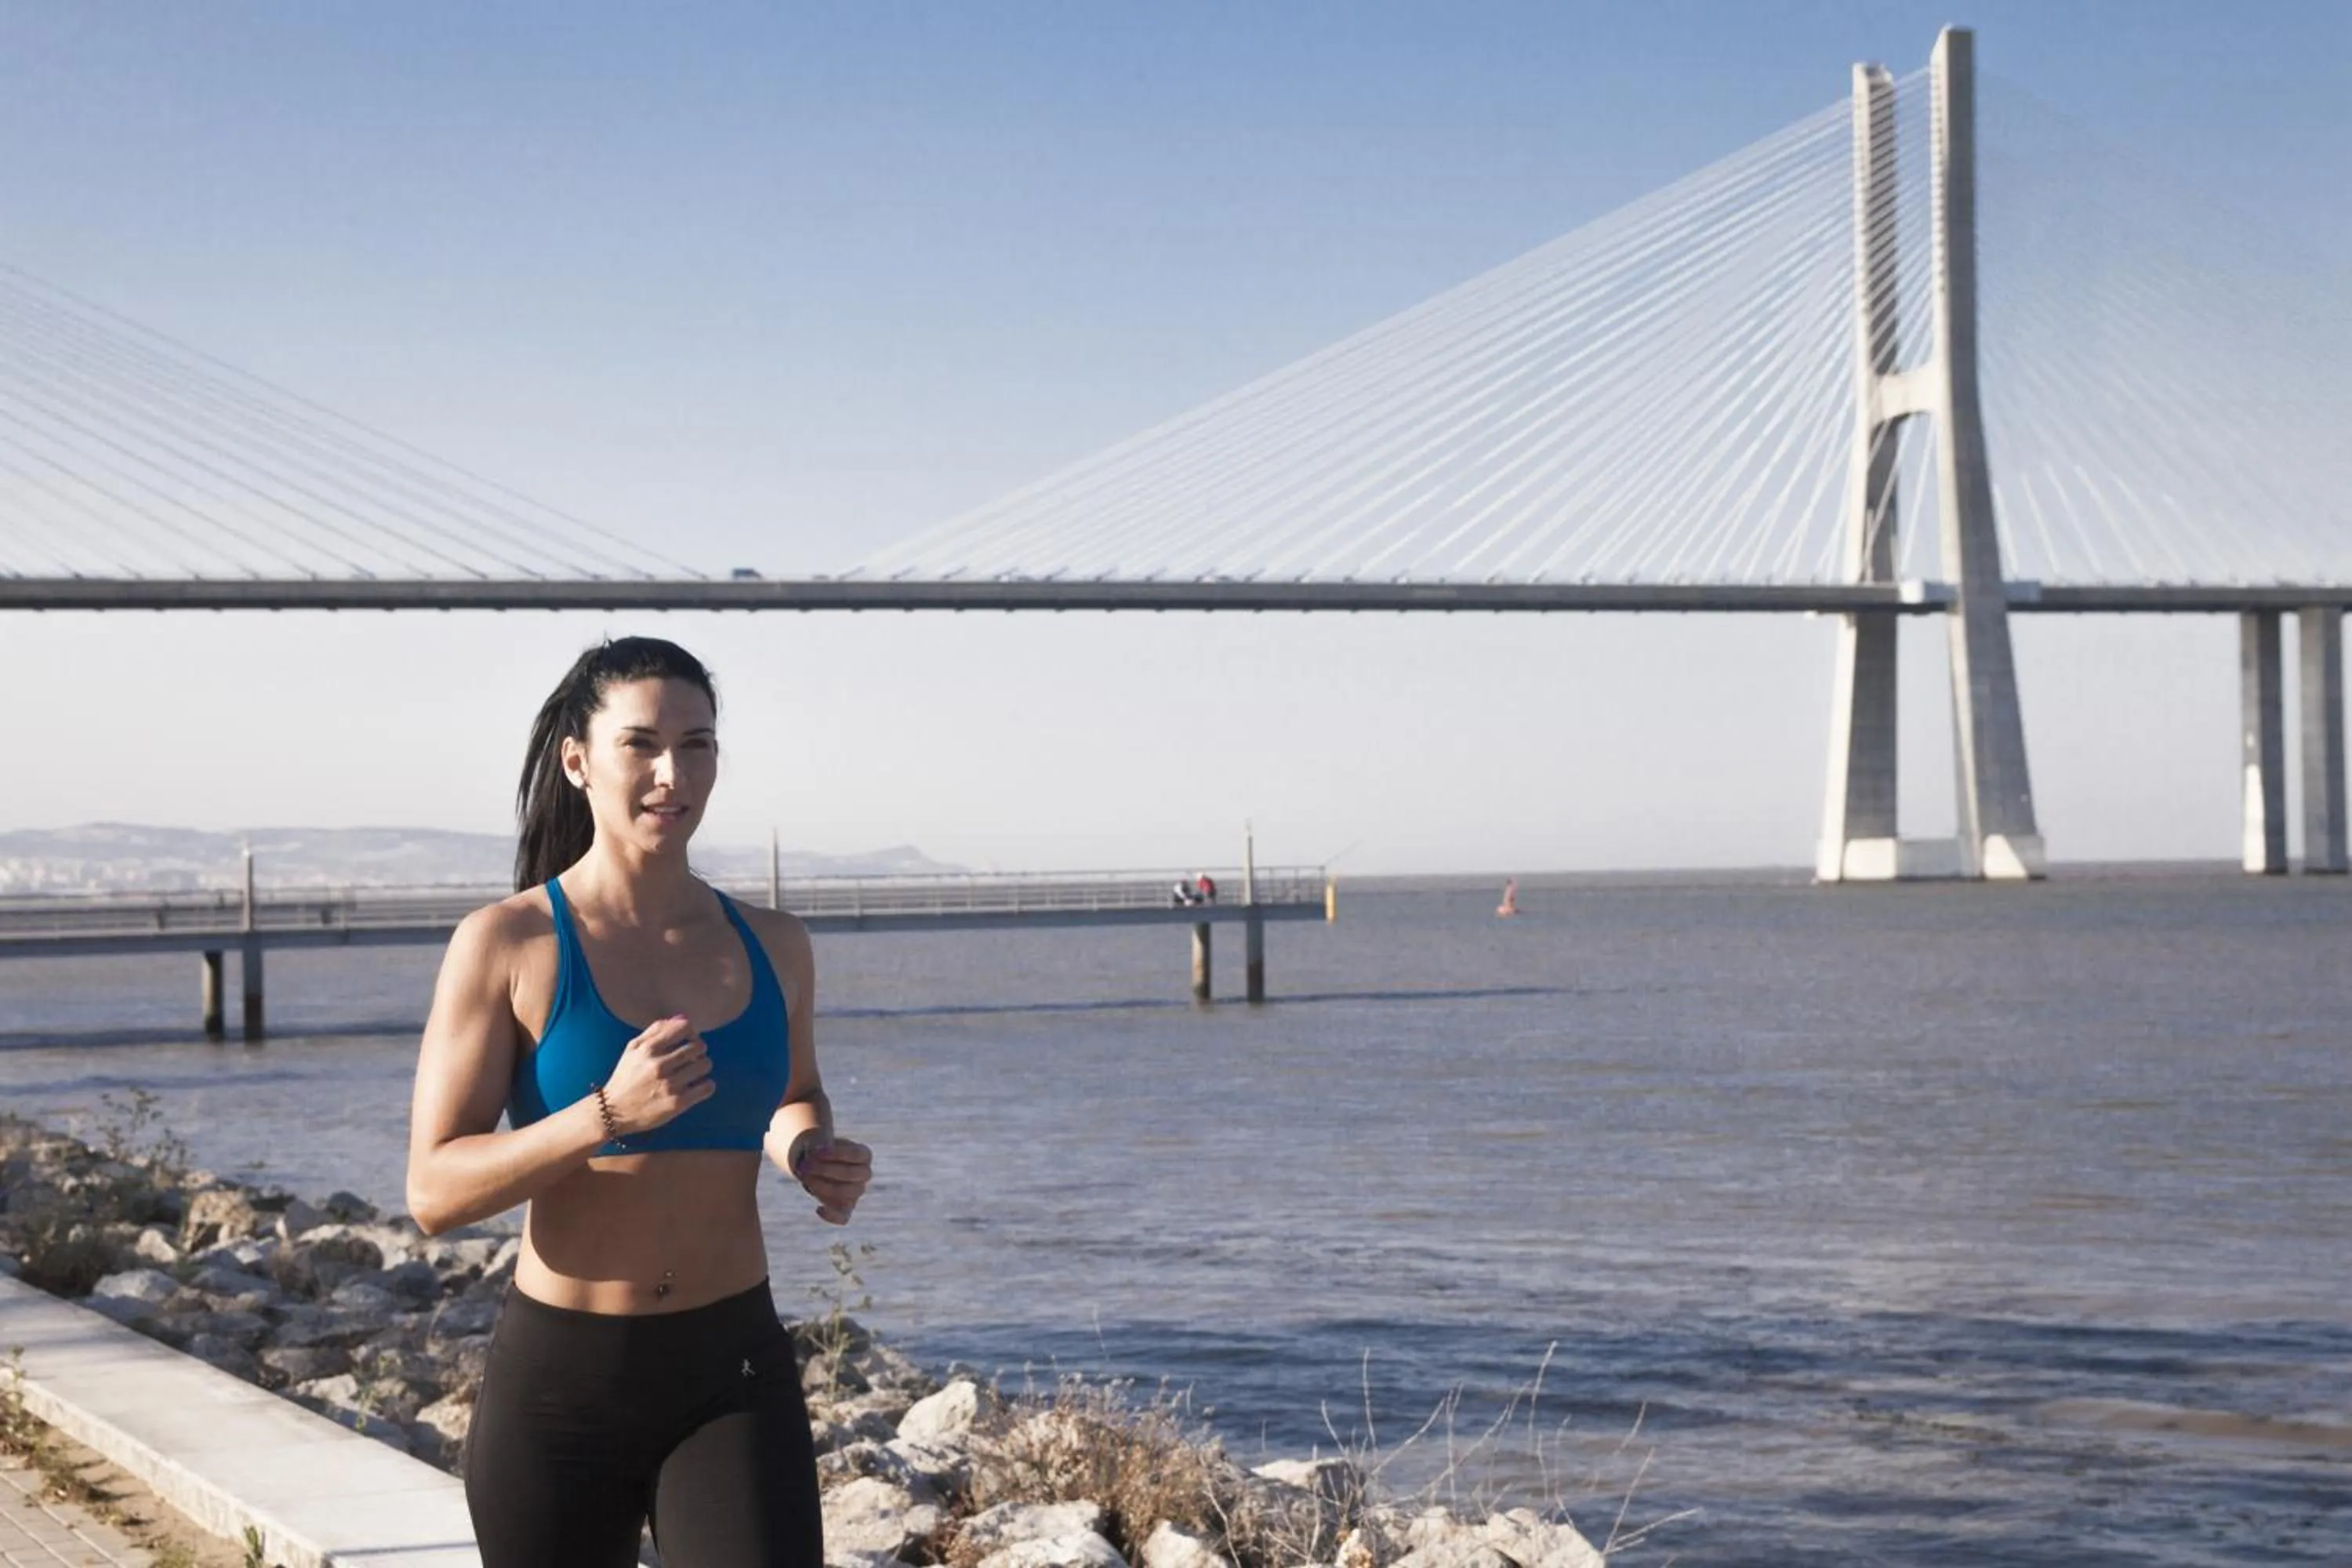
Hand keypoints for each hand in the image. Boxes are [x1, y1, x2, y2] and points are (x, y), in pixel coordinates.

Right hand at [601, 1015, 714, 1135]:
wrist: (614, 1112)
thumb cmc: (625, 1078)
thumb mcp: (633, 1049)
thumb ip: (656, 1030)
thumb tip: (681, 1018)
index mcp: (648, 1049)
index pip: (684, 1028)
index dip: (690, 1032)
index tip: (687, 1040)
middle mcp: (659, 1065)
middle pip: (698, 1047)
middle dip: (698, 1050)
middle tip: (692, 1058)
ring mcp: (669, 1085)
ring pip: (704, 1065)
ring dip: (702, 1067)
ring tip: (693, 1072)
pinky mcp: (677, 1103)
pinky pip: (707, 1087)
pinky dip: (707, 1085)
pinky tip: (697, 1086)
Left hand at [794, 1137, 871, 1225]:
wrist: (817, 1164)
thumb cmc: (820, 1151)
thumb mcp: (822, 1142)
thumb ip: (820, 1146)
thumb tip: (815, 1153)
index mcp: (864, 1156)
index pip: (856, 1154)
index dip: (836, 1153)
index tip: (816, 1151)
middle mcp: (864, 1174)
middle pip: (850, 1174)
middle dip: (825, 1170)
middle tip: (805, 1166)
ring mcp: (856, 1192)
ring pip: (845, 1194)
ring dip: (822, 1187)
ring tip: (805, 1179)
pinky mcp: (846, 1208)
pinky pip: (843, 1218)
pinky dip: (832, 1216)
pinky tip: (819, 1208)